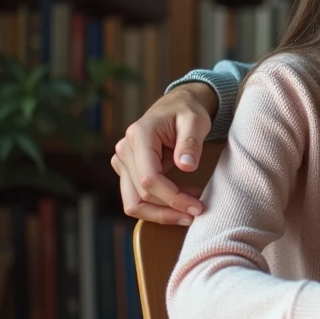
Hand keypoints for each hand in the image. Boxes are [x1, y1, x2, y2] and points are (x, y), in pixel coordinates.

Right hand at [111, 82, 217, 224]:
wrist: (176, 105)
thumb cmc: (187, 111)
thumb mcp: (196, 121)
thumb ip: (190, 142)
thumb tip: (187, 166)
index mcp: (139, 135)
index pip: (150, 178)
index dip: (173, 198)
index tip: (196, 207)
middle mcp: (124, 150)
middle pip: (140, 195)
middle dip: (170, 209)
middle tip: (197, 212)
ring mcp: (122, 161)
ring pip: (133, 202)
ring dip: (161, 213)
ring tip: (189, 211)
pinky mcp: (126, 170)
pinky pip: (136, 197)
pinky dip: (157, 205)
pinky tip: (180, 202)